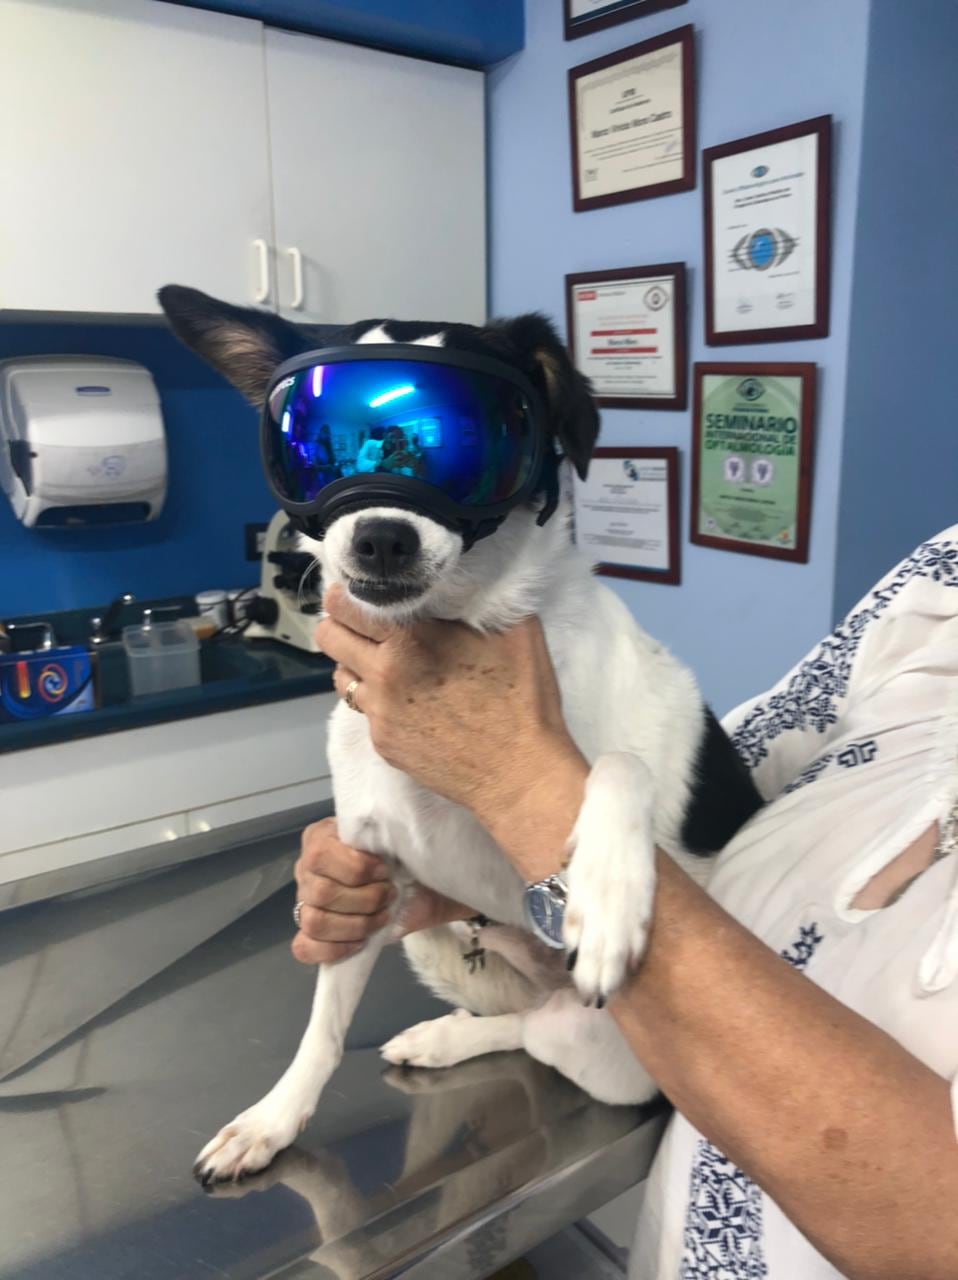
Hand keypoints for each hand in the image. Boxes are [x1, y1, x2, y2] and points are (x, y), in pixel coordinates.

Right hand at [291, 817, 469, 963]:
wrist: (421, 886)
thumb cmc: (402, 856)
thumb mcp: (394, 836)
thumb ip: (381, 832)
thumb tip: (383, 837)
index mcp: (320, 838)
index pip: (320, 856)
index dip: (356, 869)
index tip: (385, 870)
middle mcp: (306, 869)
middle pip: (321, 893)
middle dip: (365, 899)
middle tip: (390, 894)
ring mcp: (305, 903)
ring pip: (314, 922)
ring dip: (356, 925)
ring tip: (381, 917)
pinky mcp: (311, 935)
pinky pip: (304, 948)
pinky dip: (333, 949)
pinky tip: (359, 942)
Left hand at [316, 587, 585, 863]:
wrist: (518, 772)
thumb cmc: (521, 700)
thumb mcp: (516, 631)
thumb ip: (484, 598)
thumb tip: (470, 577)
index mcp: (411, 639)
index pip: (346, 605)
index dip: (345, 594)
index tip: (356, 592)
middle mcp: (384, 674)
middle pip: (328, 637)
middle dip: (339, 625)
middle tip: (362, 624)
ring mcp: (380, 713)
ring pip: (341, 676)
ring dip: (354, 664)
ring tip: (383, 663)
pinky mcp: (384, 743)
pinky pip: (366, 711)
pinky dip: (378, 700)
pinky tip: (408, 700)